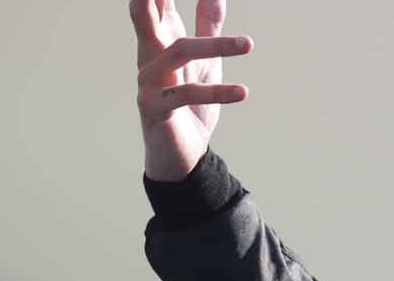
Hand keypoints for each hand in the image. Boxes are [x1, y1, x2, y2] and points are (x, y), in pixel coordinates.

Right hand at [132, 0, 252, 181]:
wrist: (182, 153)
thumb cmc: (191, 104)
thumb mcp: (205, 62)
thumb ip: (208, 28)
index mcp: (158, 41)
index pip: (157, 5)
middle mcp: (148, 56)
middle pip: (144, 16)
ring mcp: (148, 81)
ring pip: (179, 51)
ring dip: (216, 46)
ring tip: (248, 44)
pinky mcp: (155, 107)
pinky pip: (187, 94)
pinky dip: (218, 91)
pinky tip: (243, 91)